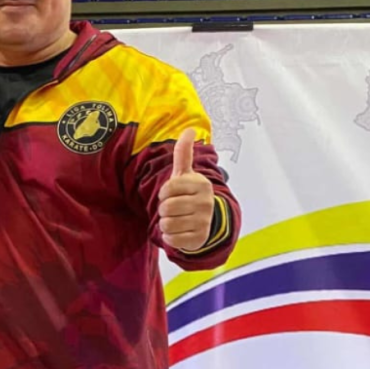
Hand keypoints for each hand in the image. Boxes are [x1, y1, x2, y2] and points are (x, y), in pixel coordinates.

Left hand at [157, 128, 215, 251]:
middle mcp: (206, 203)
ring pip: (167, 224)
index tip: (172, 193)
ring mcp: (204, 222)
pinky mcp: (200, 239)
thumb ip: (184, 153)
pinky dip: (170, 237)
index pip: (166, 189)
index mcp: (201, 184)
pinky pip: (172, 240)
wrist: (205, 220)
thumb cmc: (188, 193)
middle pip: (165, 208)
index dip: (163, 193)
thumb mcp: (185, 173)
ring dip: (165, 223)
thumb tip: (189, 128)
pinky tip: (179, 232)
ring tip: (176, 219)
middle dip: (163, 209)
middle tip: (174, 208)